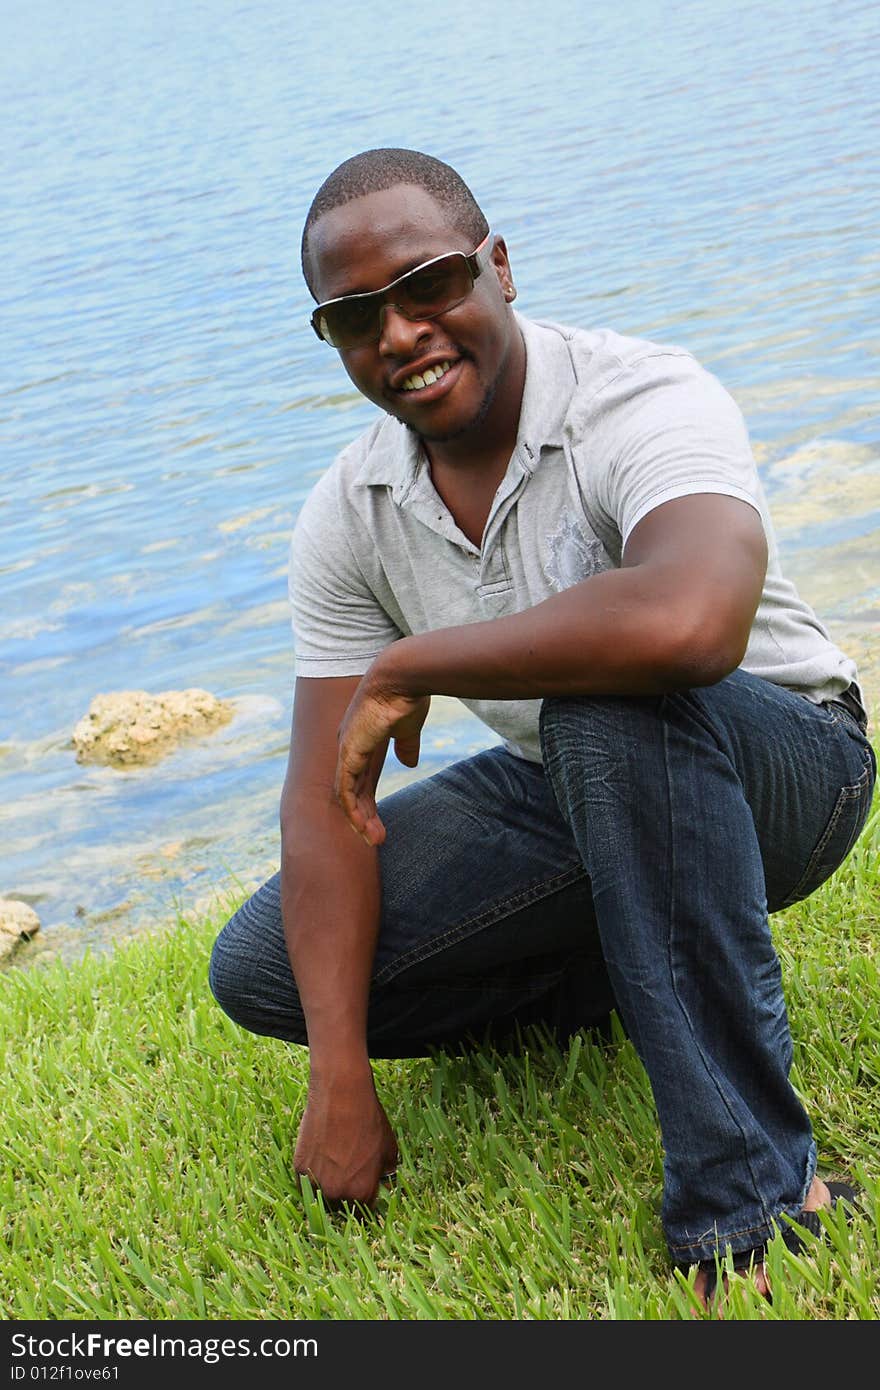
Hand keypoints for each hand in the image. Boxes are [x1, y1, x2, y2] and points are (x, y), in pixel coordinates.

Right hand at [293, 1070, 398, 1208]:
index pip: (363, 1211)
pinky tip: (320, 1158)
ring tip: (333, 1166)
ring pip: (320, 1197)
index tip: (362, 1190)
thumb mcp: (389, 1149)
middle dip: (345, 1195)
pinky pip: (306, 1182)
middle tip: (346, 1174)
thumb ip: (386, 1173)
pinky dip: (312, 1176)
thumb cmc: (369, 1120)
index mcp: (362, 1193)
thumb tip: (383, 1182)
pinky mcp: (299, 1169)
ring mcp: (316, 1183)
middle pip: (340, 1207)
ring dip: (326, 1188)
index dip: (364, 1199)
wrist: (342, 1096)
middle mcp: (337, 1193)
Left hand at [335, 663, 429, 844]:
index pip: (362, 778)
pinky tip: (364, 828)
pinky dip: (353, 811)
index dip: (368, 801)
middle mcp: (350, 747)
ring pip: (347, 795)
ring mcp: (347, 750)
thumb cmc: (407, 696)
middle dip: (364, 816)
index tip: (379, 820)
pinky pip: (346, 790)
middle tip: (377, 839)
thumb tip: (410, 763)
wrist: (402, 676)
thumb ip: (406, 745)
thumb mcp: (408, 728)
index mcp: (362, 741)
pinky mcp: (349, 753)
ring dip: (360, 820)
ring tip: (375, 840)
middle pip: (353, 790)